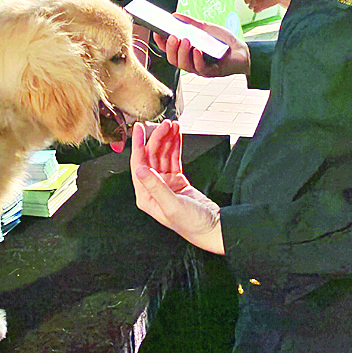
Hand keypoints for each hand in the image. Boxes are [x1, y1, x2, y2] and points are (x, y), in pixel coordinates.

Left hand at [129, 121, 223, 253]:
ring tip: (173, 125)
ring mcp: (165, 184)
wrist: (213, 228)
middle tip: (164, 124)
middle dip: (157, 139)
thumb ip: (156, 186)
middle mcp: (153, 189)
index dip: (138, 145)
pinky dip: (175, 146)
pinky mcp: (177, 181)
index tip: (138, 128)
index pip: (138, 164)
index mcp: (146, 196)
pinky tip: (177, 135)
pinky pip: (173, 159)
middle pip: (151, 157)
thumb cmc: (192, 224)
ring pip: (162, 156)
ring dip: (167, 140)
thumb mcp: (172, 205)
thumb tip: (139, 169)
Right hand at [154, 14, 249, 77]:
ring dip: (183, 52)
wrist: (242, 51)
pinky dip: (197, 59)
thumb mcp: (205, 28)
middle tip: (173, 36)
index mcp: (186, 52)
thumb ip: (190, 23)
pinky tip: (197, 50)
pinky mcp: (211, 72)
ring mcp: (200, 68)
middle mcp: (190, 62)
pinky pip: (200, 68)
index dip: (161, 43)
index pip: (168, 50)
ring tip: (186, 40)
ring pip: (184, 65)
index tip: (157, 32)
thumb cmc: (223, 41)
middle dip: (171, 48)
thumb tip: (174, 15)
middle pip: (173, 59)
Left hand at [241, 0, 296, 12]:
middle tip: (256, 1)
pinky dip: (258, 10)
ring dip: (254, 6)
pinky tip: (262, 8)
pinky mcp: (260, 7)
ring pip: (250, 7)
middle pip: (246, 1)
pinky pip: (255, 11)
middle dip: (250, 1)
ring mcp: (256, 1)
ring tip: (260, 4)